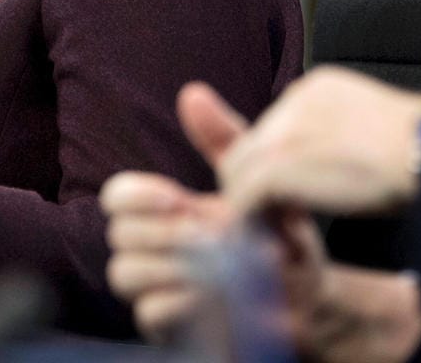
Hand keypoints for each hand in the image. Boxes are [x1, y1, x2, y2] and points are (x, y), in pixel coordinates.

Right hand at [103, 83, 329, 345]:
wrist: (304, 292)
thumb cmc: (276, 234)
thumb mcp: (257, 182)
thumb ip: (222, 139)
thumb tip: (192, 92)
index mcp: (163, 212)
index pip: (117, 197)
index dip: (136, 195)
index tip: (176, 195)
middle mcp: (150, 248)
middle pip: (119, 234)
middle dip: (165, 232)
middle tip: (209, 236)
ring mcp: (154, 288)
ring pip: (126, 272)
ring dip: (172, 266)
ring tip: (217, 264)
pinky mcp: (164, 327)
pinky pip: (149, 312)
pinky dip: (181, 300)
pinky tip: (214, 293)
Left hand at [215, 67, 420, 216]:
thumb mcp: (373, 130)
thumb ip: (343, 137)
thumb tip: (340, 163)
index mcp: (317, 89)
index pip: (276, 128)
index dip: (281, 166)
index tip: (296, 195)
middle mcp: (293, 103)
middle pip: (251, 146)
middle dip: (259, 185)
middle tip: (282, 219)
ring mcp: (282, 133)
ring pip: (239, 171)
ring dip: (253, 206)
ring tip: (280, 235)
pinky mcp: (278, 165)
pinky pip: (245, 198)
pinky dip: (254, 224)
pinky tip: (279, 242)